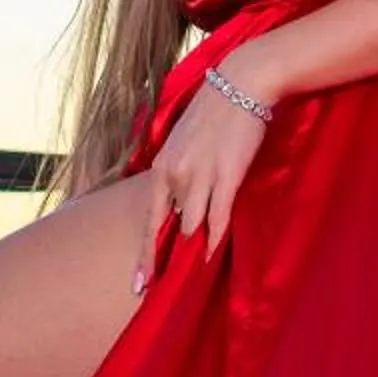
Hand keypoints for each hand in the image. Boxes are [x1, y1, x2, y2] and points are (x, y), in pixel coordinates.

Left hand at [133, 48, 276, 292]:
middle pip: (168, 230)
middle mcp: (176, 175)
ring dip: (192, 250)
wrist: (240, 85)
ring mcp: (201, 176)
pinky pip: (219, 215)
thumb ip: (177, 176)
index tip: (138, 283)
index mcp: (162, 168)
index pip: (148, 220)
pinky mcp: (227, 175)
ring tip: (190, 276)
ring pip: (192, 225)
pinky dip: (215, 237)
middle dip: (163, 261)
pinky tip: (211, 254)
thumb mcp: (183, 144)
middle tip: (155, 291)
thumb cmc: (213, 114)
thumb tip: (178, 208)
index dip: (144, 255)